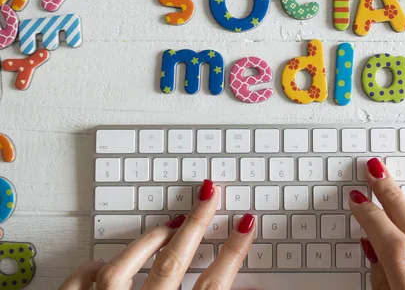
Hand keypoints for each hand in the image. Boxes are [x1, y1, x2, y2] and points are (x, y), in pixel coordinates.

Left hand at [59, 180, 254, 289]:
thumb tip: (253, 289)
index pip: (213, 285)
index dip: (233, 251)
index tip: (246, 225)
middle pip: (172, 263)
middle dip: (195, 224)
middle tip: (211, 194)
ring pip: (121, 268)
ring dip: (147, 242)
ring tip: (166, 226)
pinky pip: (80, 283)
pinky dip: (92, 269)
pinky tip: (104, 263)